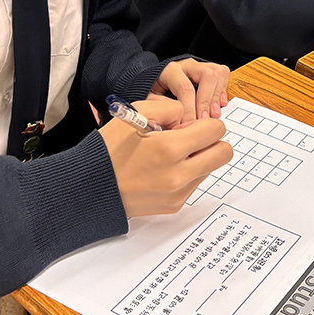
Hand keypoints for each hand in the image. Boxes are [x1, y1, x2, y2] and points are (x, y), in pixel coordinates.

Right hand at [100, 97, 232, 216]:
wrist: (90, 188)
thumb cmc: (109, 150)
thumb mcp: (135, 114)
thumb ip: (170, 108)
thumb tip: (189, 119)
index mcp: (170, 149)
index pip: (216, 130)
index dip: (203, 122)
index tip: (186, 125)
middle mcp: (178, 175)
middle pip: (223, 153)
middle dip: (210, 141)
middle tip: (187, 139)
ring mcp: (178, 193)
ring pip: (209, 168)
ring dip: (197, 158)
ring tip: (167, 155)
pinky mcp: (174, 206)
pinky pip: (194, 184)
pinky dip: (185, 173)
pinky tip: (161, 169)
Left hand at [151, 58, 229, 121]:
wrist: (154, 81)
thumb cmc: (152, 91)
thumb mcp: (150, 99)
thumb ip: (161, 107)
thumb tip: (176, 119)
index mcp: (170, 70)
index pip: (185, 87)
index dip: (190, 108)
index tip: (190, 125)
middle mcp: (187, 65)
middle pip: (207, 75)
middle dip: (207, 100)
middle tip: (205, 120)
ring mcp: (199, 66)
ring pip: (218, 73)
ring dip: (218, 96)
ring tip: (214, 114)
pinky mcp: (208, 70)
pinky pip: (222, 75)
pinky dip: (223, 91)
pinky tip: (219, 105)